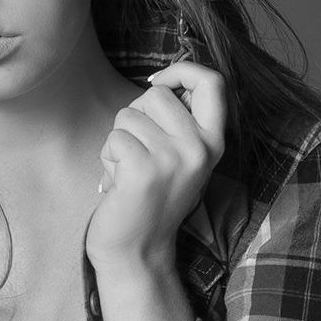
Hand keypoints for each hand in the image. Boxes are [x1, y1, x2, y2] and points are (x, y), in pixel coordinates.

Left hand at [86, 62, 225, 273]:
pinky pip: (114, 138)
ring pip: (128, 115)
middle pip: (156, 95)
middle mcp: (200, 149)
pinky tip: (117, 182)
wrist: (138, 251)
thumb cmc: (150, 199)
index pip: (213, 82)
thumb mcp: (179, 157)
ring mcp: (174, 159)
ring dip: (118, 141)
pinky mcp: (144, 170)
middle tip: (138, 153)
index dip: (182, 70)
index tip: (158, 83)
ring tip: (128, 171)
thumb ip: (178, 122)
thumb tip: (160, 81)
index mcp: (213, 142)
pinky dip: (108, 157)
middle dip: (134, 116)